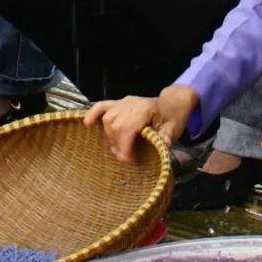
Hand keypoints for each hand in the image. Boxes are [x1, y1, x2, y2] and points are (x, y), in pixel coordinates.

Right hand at [84, 86, 198, 160]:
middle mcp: (130, 104)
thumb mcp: (174, 129)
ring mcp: (122, 102)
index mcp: (145, 109)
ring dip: (109, 137)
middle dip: (117, 144)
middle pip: (114, 124)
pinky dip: (93, 114)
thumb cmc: (173, 117)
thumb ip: (166, 137)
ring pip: (107, 118)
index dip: (125, 146)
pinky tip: (87, 123)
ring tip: (118, 149)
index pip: (128, 127)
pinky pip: (101, 106)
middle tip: (125, 158)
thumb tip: (162, 147)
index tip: (129, 160)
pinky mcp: (118, 103)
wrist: (172, 103)